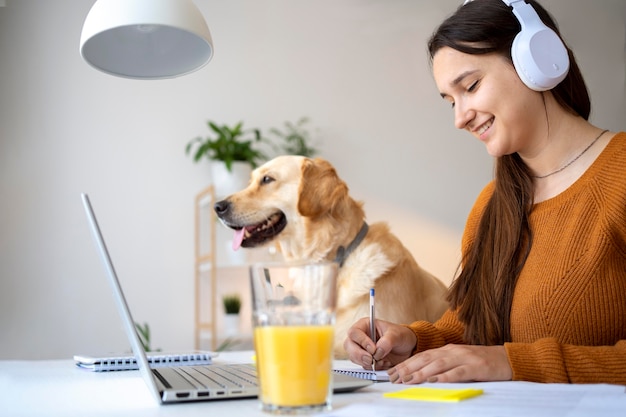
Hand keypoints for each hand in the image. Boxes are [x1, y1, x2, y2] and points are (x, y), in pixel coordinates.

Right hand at [343, 317, 416, 369]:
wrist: (408, 348)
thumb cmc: (401, 336)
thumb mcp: (397, 335)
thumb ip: (387, 341)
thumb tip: (378, 351)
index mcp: (365, 325)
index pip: (354, 332)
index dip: (361, 341)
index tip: (373, 349)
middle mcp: (361, 337)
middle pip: (349, 345)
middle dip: (359, 354)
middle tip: (371, 360)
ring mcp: (362, 349)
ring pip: (353, 356)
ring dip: (365, 362)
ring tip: (380, 362)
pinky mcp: (366, 359)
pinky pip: (362, 365)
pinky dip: (371, 368)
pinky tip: (382, 364)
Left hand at [388, 344, 512, 382]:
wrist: (507, 358)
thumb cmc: (482, 362)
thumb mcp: (459, 361)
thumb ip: (443, 365)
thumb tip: (422, 376)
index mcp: (448, 349)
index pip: (422, 356)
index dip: (406, 364)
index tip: (393, 372)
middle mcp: (453, 351)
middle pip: (426, 358)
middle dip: (408, 368)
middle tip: (395, 377)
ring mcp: (465, 358)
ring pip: (439, 364)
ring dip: (422, 372)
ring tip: (409, 380)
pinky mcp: (477, 367)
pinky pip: (459, 372)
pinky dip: (446, 376)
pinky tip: (436, 381)